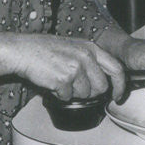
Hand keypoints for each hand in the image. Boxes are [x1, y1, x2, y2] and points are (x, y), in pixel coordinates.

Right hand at [0, 32, 126, 101]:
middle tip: (77, 89)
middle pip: (101, 87)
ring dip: (74, 93)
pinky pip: (68, 97)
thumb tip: (103, 81)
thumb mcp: (75, 47)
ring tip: (61, 81)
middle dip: (92, 93)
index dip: (120, 85)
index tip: (117, 95)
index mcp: (92, 48)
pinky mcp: (63, 80)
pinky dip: (60, 95)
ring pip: (85, 94)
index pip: (116, 68)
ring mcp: (76, 68)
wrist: (24, 51)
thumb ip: (91, 61)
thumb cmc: (46, 50)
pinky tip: (53, 83)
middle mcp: (86, 57)